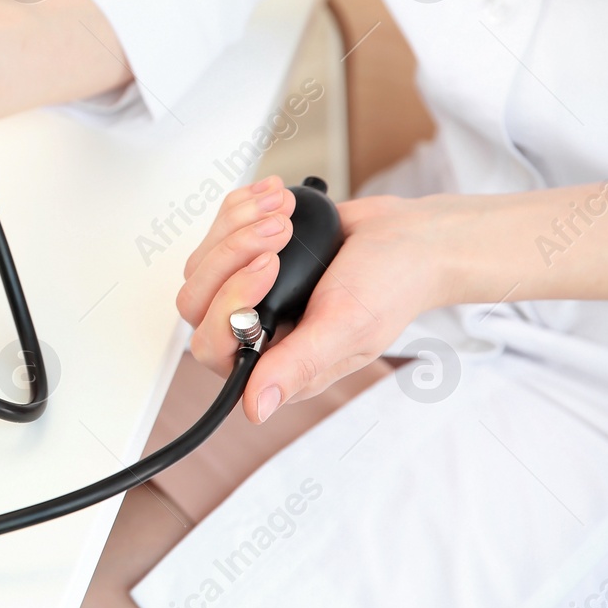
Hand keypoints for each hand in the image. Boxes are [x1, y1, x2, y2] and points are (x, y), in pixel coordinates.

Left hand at [178, 177, 449, 422]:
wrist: (411, 237)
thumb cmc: (391, 285)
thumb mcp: (347, 326)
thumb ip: (298, 365)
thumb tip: (256, 409)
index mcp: (275, 363)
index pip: (212, 346)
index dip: (228, 303)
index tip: (268, 266)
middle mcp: (256, 332)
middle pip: (196, 300)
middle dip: (234, 254)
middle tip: (280, 231)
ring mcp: (248, 292)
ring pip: (203, 262)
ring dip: (240, 225)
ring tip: (286, 212)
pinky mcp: (247, 255)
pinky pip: (218, 232)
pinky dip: (242, 208)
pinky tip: (279, 198)